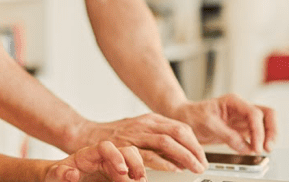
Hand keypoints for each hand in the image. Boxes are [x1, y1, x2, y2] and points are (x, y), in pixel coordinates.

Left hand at [45, 141, 146, 181]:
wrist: (59, 179)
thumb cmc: (56, 176)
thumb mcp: (53, 175)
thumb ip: (60, 173)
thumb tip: (72, 173)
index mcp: (88, 154)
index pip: (105, 147)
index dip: (116, 156)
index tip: (122, 171)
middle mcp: (102, 157)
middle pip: (124, 150)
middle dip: (135, 163)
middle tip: (139, 179)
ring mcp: (111, 166)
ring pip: (132, 159)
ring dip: (139, 169)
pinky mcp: (115, 175)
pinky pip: (131, 172)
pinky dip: (137, 177)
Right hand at [74, 113, 206, 172]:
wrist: (87, 134)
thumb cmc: (115, 136)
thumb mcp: (140, 130)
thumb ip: (158, 138)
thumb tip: (181, 151)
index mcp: (151, 119)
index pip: (181, 128)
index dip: (195, 143)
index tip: (202, 156)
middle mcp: (145, 124)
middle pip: (178, 132)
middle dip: (194, 149)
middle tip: (202, 164)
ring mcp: (136, 134)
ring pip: (166, 141)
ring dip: (184, 156)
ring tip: (193, 168)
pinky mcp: (126, 145)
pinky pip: (148, 154)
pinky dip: (163, 162)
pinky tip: (173, 169)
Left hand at [168, 94, 276, 154]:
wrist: (184, 118)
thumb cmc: (193, 115)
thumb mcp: (207, 123)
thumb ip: (227, 134)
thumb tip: (245, 146)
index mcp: (234, 101)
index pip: (254, 113)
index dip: (258, 130)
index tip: (256, 146)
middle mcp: (241, 109)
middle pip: (268, 115)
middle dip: (271, 131)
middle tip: (268, 147)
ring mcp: (243, 119)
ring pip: (266, 124)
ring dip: (268, 137)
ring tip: (264, 150)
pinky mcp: (241, 130)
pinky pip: (257, 134)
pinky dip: (259, 142)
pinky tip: (255, 150)